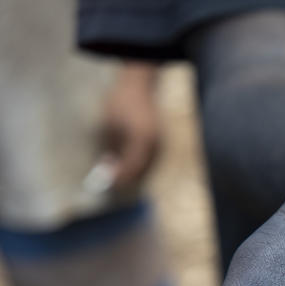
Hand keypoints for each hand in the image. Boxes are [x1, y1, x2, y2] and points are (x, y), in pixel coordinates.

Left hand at [100, 63, 160, 193]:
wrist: (138, 84)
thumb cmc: (120, 102)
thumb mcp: (108, 125)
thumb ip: (109, 149)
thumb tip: (107, 168)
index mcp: (141, 140)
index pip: (131, 167)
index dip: (119, 177)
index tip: (107, 182)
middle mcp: (154, 144)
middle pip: (140, 169)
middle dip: (124, 176)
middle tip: (109, 179)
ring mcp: (158, 141)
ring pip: (145, 164)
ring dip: (130, 169)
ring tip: (115, 169)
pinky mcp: (158, 139)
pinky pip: (148, 156)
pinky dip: (136, 161)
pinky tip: (124, 159)